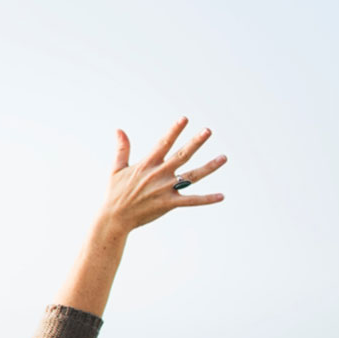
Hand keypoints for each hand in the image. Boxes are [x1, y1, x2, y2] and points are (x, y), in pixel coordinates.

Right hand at [101, 117, 225, 235]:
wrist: (114, 218)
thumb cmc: (115, 193)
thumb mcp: (116, 169)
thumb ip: (122, 149)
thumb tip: (119, 130)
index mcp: (147, 165)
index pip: (163, 144)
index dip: (174, 131)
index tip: (185, 119)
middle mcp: (159, 175)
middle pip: (182, 155)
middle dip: (196, 142)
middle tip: (208, 131)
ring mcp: (165, 189)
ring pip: (192, 176)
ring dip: (209, 167)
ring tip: (224, 158)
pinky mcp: (169, 204)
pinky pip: (191, 200)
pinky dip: (206, 199)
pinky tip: (221, 196)